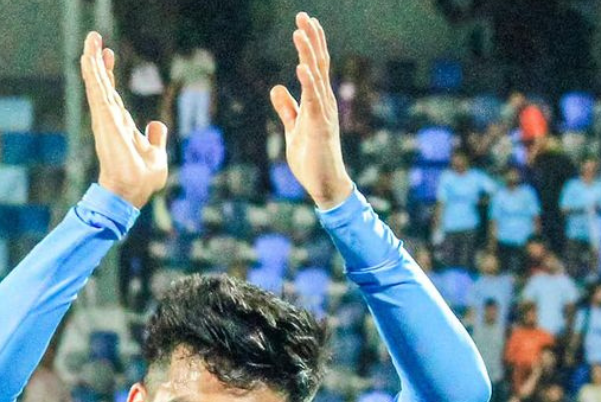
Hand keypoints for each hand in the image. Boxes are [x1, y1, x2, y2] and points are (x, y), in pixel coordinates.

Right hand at [81, 32, 167, 208]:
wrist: (132, 192)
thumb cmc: (143, 180)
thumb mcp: (157, 155)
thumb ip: (156, 138)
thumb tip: (157, 124)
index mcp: (121, 125)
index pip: (113, 95)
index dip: (109, 75)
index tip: (108, 54)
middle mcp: (110, 119)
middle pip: (103, 85)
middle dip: (98, 62)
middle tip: (93, 38)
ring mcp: (106, 119)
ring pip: (98, 84)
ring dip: (93, 62)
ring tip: (89, 40)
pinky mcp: (105, 120)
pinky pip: (98, 92)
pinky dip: (93, 75)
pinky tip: (89, 59)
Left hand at [269, 13, 353, 209]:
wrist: (324, 185)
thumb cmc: (311, 158)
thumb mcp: (294, 128)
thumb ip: (286, 108)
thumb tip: (276, 87)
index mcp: (317, 101)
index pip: (315, 66)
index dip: (310, 44)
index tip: (304, 23)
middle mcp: (324, 102)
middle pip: (318, 64)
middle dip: (311, 40)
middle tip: (303, 16)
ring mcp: (323, 113)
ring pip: (316, 77)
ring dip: (308, 54)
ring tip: (300, 32)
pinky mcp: (320, 127)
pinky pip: (314, 100)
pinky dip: (308, 82)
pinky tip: (301, 66)